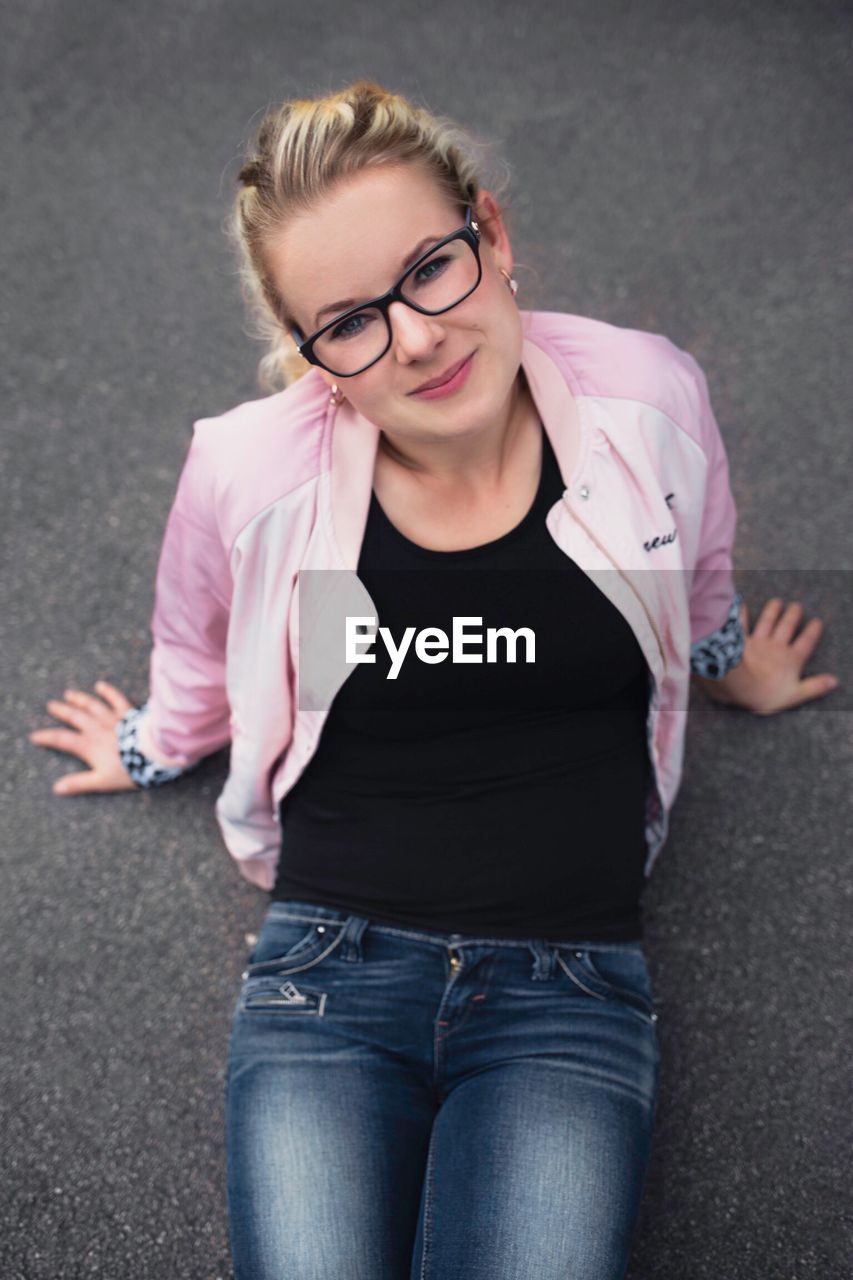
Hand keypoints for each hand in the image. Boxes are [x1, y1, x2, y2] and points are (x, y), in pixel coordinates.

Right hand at [29, 679, 139, 794]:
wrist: (154, 754)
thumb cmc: (129, 770)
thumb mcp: (102, 781)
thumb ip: (79, 783)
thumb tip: (57, 788)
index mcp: (88, 745)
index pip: (61, 739)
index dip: (46, 737)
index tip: (34, 736)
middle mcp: (96, 728)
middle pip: (75, 717)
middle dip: (61, 711)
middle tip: (51, 705)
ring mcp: (112, 718)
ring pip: (92, 705)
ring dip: (79, 699)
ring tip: (69, 694)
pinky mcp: (128, 713)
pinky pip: (116, 699)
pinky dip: (108, 691)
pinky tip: (101, 685)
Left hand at [697, 598, 839, 714]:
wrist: (738, 686)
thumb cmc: (766, 693)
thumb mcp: (795, 694)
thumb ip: (814, 686)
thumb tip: (834, 681)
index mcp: (791, 659)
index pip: (805, 642)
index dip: (812, 632)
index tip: (817, 621)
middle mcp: (776, 647)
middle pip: (787, 627)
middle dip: (792, 616)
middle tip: (797, 605)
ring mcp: (758, 643)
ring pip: (767, 622)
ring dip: (772, 612)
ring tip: (777, 602)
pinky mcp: (741, 642)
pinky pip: (742, 626)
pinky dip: (741, 615)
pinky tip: (741, 605)